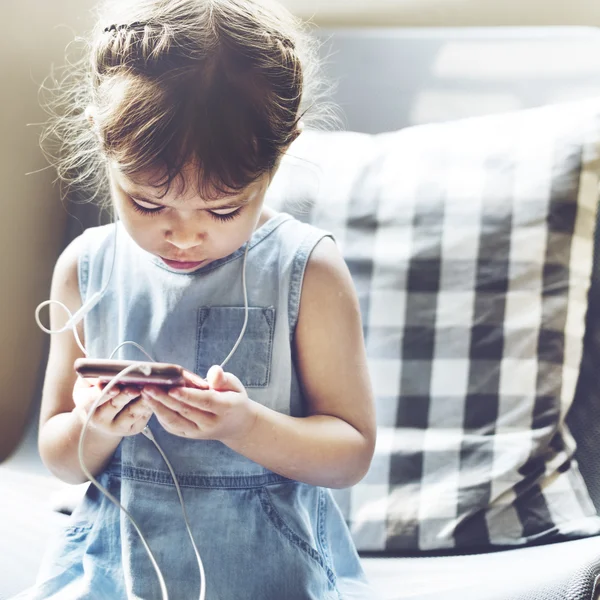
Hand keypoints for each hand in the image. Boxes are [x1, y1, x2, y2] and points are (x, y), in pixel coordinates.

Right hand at [72, 376, 152, 437]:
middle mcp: (101, 420)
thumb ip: (92, 378)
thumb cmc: (94, 394)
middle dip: (126, 396)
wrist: (101, 417)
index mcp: (86, 406)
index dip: (104, 394)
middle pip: (115, 406)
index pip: (93, 400)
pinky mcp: (133, 429)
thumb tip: (103, 372)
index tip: (115, 388)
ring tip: (149, 390)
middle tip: (135, 388)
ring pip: (132, 413)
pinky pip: (143, 416)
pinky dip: (150, 405)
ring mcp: (118, 426)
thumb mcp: (86, 385)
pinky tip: (156, 395)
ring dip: (141, 401)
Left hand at [141, 366, 256, 443]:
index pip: (205, 401)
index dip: (188, 395)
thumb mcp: (235, 385)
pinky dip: (160, 415)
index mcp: (224, 408)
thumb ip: (223, 378)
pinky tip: (151, 403)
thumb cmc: (233, 399)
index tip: (172, 388)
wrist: (236, 425)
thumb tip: (214, 372)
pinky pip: (172, 427)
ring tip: (145, 394)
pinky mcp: (189, 435)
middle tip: (148, 387)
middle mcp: (210, 423)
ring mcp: (198, 432)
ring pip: (175, 422)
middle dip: (165, 399)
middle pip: (186, 411)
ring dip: (158, 408)